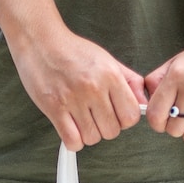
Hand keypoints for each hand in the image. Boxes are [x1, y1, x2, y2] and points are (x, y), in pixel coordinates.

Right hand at [14, 25, 147, 151]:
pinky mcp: (54, 108)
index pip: (131, 116)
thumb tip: (143, 102)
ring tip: (81, 118)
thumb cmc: (72, 51)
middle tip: (95, 115)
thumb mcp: (107, 60)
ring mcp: (73, 99)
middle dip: (105, 127)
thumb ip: (129, 81)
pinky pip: (72, 141)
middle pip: (112, 131)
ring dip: (88, 133)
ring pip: (92, 138)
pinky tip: (71, 127)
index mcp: (110, 75)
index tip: (115, 114)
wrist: (39, 41)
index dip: (124, 120)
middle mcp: (93, 87)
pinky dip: (73, 140)